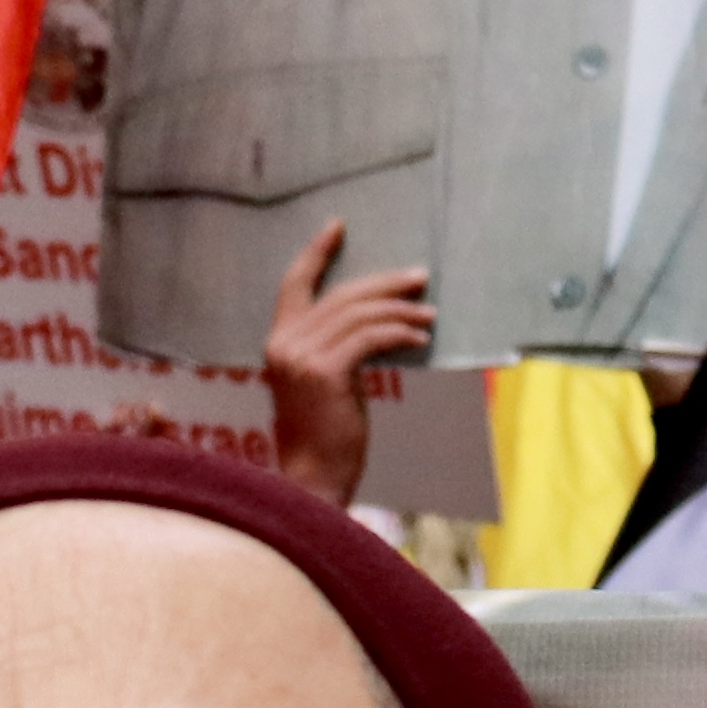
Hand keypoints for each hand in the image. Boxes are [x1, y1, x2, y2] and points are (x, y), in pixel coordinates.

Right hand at [257, 221, 431, 505]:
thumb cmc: (322, 439)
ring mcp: (301, 357)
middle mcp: (284, 343)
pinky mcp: (325, 372)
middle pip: (342, 294)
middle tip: (420, 279)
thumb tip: (378, 323)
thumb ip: (333, 351)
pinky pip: (372, 337)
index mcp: (277, 342)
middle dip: (386, 284)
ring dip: (402, 312)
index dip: (316, 253)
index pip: (294, 284)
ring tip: (429, 318)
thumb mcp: (321, 385)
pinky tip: (420, 341)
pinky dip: (400, 335)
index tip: (338, 226)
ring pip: (361, 314)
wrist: (311, 480)